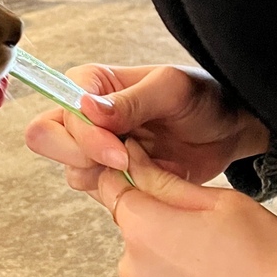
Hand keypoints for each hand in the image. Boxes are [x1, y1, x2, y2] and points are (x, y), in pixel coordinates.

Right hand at [24, 64, 269, 198]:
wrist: (230, 129)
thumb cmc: (205, 98)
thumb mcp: (173, 89)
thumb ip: (131, 100)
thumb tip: (86, 108)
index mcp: (91, 84)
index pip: (60, 115)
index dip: (84, 138)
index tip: (121, 151)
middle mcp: (85, 115)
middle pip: (47, 140)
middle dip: (81, 158)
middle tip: (124, 162)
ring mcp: (96, 147)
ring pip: (70, 171)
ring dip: (104, 176)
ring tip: (144, 166)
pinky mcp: (111, 174)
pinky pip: (95, 190)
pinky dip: (119, 191)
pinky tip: (149, 178)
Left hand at [98, 140, 276, 276]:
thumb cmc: (269, 257)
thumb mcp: (222, 202)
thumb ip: (168, 184)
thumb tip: (135, 165)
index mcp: (143, 229)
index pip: (114, 191)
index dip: (130, 180)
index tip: (149, 180)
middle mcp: (134, 270)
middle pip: (135, 233)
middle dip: (162, 226)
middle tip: (212, 232)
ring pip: (151, 269)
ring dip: (174, 263)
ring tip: (222, 267)